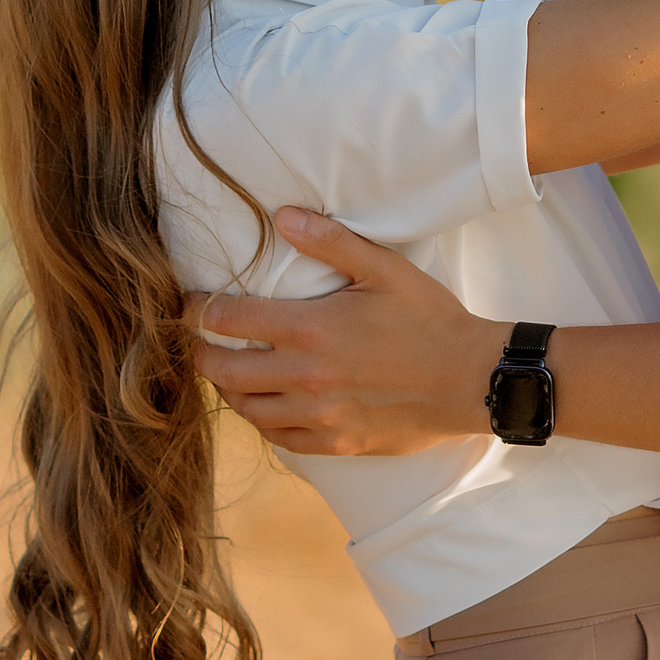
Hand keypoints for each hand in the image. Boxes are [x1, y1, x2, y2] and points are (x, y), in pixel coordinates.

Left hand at [189, 207, 503, 455]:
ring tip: (230, 373)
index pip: (228, 319)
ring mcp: (319, 417)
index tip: (188, 304)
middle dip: (202, 354)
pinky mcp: (336, 444)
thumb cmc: (430, 319)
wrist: (472, 379)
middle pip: (224, 371)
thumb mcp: (384, 268)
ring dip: (230, 390)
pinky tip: (266, 406)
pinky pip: (280, 439)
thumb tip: (282, 216)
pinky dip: (263, 422)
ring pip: (247, 410)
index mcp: (310, 329)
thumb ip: (330, 241)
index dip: (197, 310)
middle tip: (201, 341)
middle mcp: (305, 378)